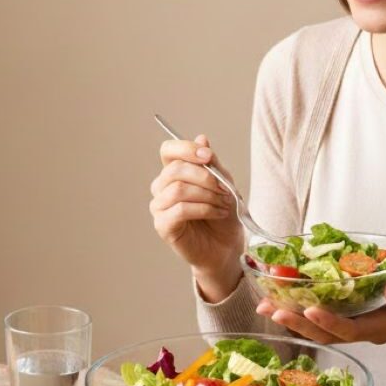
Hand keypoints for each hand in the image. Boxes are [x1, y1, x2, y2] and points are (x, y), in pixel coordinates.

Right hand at [150, 134, 244, 300]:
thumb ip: (212, 164)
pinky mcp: (163, 226)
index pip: (168, 150)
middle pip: (175, 169)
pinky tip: (218, 213)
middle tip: (225, 189)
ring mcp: (160, 207)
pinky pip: (180, 209)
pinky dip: (204, 209)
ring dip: (207, 195)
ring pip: (178, 189)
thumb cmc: (222, 215)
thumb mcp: (223, 184)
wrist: (225, 246)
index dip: (186, 149)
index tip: (208, 156)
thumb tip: (202, 138)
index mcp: (174, 173)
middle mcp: (161, 188)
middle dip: (205, 177)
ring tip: (223, 203)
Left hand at [256, 271, 385, 357]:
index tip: (308, 311)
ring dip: (293, 319)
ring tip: (265, 306)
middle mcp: (365, 331)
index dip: (329, 322)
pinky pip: (324, 320)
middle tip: (270, 309)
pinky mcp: (354, 318)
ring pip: (321, 329)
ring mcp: (358, 326)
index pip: (351, 329)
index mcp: (382, 327)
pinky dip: (303, 313)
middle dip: (297, 323)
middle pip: (326, 334)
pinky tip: (283, 301)